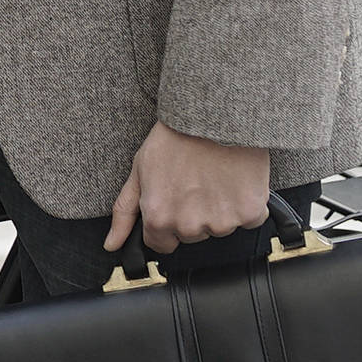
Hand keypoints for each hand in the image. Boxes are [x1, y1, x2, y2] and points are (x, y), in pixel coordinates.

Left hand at [105, 123, 269, 256]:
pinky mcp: (250, 213)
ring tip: (214, 176)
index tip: (173, 202)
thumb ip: (124, 212)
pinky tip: (235, 180)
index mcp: (159, 217)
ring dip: (219, 209)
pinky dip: (246, 204)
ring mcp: (222, 222)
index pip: (161, 243)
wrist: (214, 115)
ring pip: (220, 228)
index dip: (165, 223)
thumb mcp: (139, 169)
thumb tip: (111, 245)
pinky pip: (249, 219)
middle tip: (194, 182)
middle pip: (191, 235)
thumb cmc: (175, 137)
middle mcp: (190, 226)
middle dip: (192, 214)